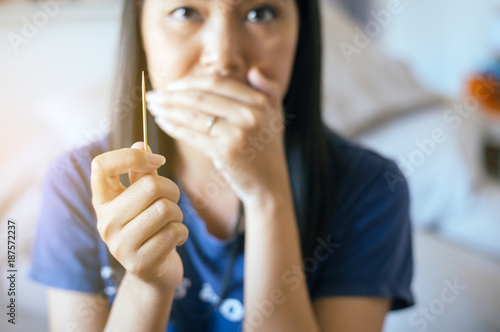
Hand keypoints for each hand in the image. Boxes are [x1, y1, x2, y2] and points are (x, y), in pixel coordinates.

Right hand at [90, 142, 187, 291]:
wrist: (153, 272)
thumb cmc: (150, 227)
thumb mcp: (142, 199)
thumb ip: (142, 174)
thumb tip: (141, 141)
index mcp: (102, 200)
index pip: (101, 165)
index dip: (132, 156)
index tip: (156, 160)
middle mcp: (105, 221)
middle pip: (150, 186)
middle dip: (171, 190)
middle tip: (172, 201)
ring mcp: (119, 245)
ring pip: (165, 209)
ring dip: (178, 214)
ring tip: (172, 222)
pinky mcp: (139, 263)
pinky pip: (174, 232)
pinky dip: (182, 233)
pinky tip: (175, 240)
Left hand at [146, 67, 290, 202]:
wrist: (270, 185)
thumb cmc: (267, 150)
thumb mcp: (275, 116)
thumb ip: (268, 91)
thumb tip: (253, 71)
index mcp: (259, 102)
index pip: (217, 83)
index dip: (189, 81)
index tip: (171, 85)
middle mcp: (249, 114)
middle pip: (200, 97)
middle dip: (171, 94)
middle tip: (152, 95)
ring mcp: (236, 133)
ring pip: (193, 115)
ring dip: (168, 109)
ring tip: (152, 107)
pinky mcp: (224, 152)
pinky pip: (192, 135)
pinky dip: (174, 127)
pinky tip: (162, 122)